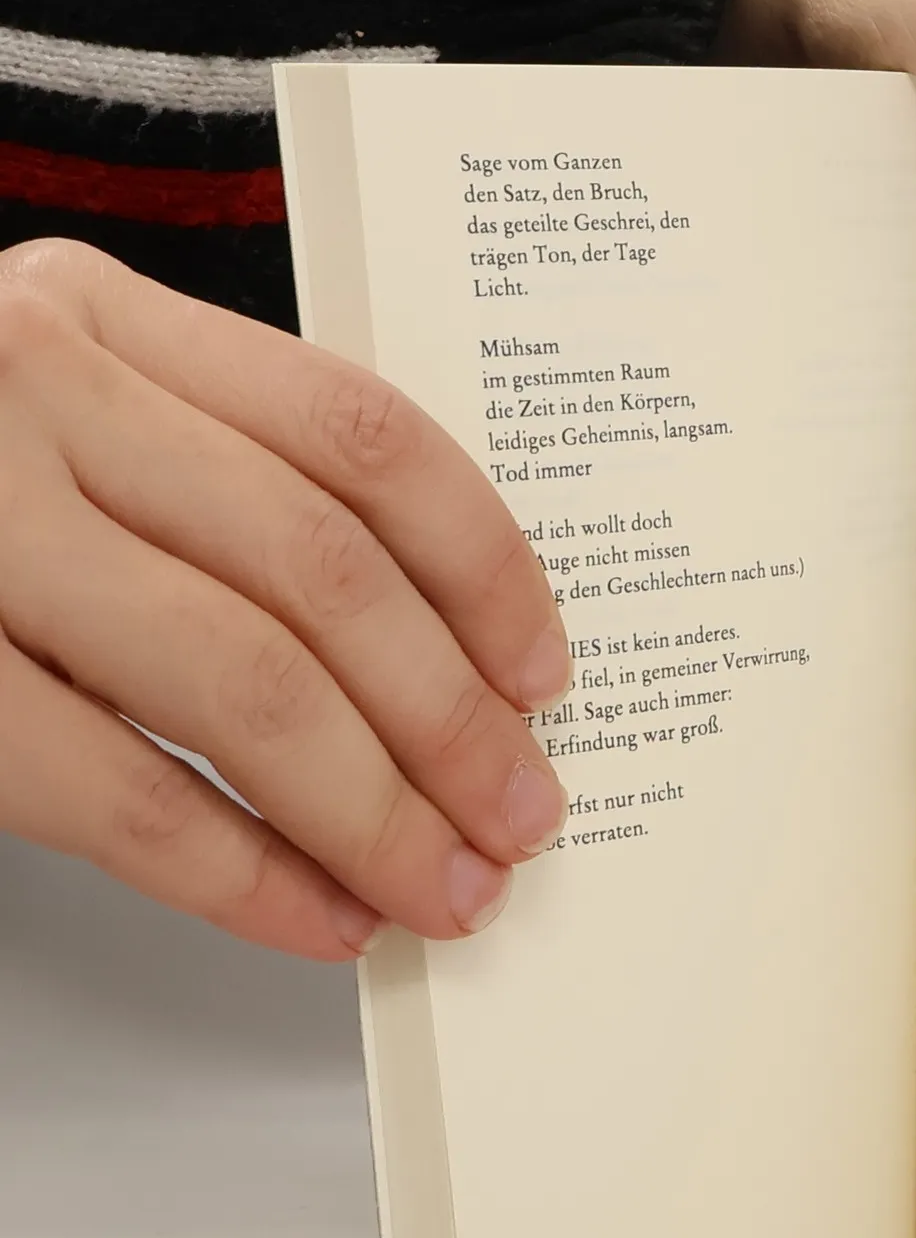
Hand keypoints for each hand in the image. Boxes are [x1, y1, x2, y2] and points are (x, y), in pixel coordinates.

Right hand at [0, 241, 571, 961]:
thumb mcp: (62, 410)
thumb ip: (216, 482)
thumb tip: (432, 667)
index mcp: (105, 319)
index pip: (360, 437)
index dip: (484, 570)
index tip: (543, 676)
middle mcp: (36, 392)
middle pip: (324, 573)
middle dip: (451, 722)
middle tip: (521, 818)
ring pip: (244, 681)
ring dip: (374, 811)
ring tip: (447, 886)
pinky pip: (119, 792)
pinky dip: (244, 875)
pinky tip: (321, 918)